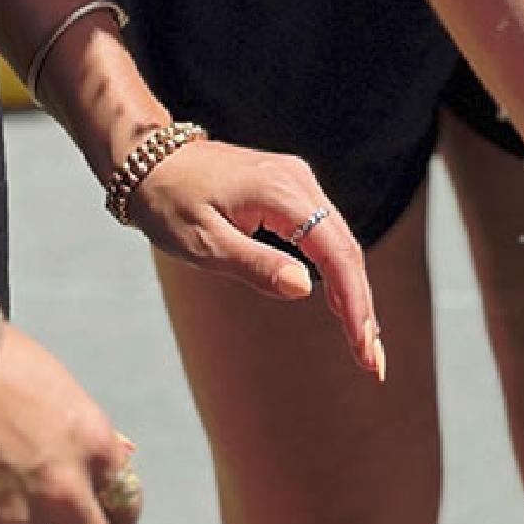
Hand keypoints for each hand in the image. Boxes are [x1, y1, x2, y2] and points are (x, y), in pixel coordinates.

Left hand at [126, 138, 383, 377]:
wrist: (150, 160)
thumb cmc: (169, 203)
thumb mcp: (203, 244)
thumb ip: (255, 265)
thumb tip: (306, 288)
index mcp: (280, 191)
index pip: (334, 252)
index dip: (354, 303)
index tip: (363, 350)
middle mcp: (298, 180)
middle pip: (346, 248)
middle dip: (363, 306)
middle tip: (374, 363)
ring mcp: (296, 181)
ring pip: (340, 241)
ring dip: (354, 292)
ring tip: (365, 344)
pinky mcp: (290, 190)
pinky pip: (325, 233)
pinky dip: (338, 272)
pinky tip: (342, 305)